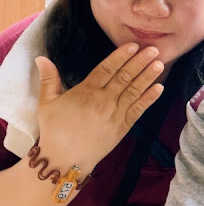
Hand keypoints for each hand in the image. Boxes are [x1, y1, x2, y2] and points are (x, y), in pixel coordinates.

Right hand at [35, 43, 163, 174]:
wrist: (65, 160)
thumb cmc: (54, 130)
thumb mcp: (46, 103)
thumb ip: (48, 79)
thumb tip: (41, 58)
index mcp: (86, 92)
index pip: (107, 69)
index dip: (121, 56)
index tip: (133, 45)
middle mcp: (103, 101)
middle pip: (125, 77)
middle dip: (140, 62)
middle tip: (154, 49)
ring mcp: (115, 114)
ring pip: (134, 92)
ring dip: (148, 77)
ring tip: (160, 64)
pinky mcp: (123, 127)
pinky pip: (138, 110)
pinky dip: (149, 99)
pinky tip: (160, 88)